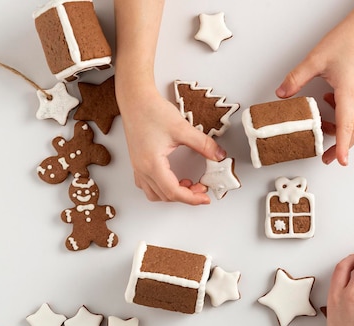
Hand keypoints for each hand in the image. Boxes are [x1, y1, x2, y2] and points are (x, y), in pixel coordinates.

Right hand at [117, 86, 225, 204]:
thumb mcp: (183, 128)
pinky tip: (174, 178)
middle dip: (186, 196)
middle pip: (165, 196)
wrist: (135, 99)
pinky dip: (162, 188)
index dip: (192, 198)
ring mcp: (137, 167)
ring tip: (189, 184)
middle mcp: (142, 169)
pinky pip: (148, 185)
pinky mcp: (137, 162)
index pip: (173, 192)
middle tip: (202, 187)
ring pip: (155, 194)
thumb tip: (218, 156)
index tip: (205, 197)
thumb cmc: (152, 111)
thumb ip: (203, 144)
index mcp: (152, 164)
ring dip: (173, 193)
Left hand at [276, 16, 353, 165]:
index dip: (342, 146)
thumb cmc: (347, 42)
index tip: (340, 161)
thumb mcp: (315, 60)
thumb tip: (282, 94)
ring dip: (342, 130)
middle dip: (342, 148)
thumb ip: (297, 78)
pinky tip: (331, 103)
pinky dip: (346, 116)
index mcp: (349, 92)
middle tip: (327, 157)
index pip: (346, 126)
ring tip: (324, 125)